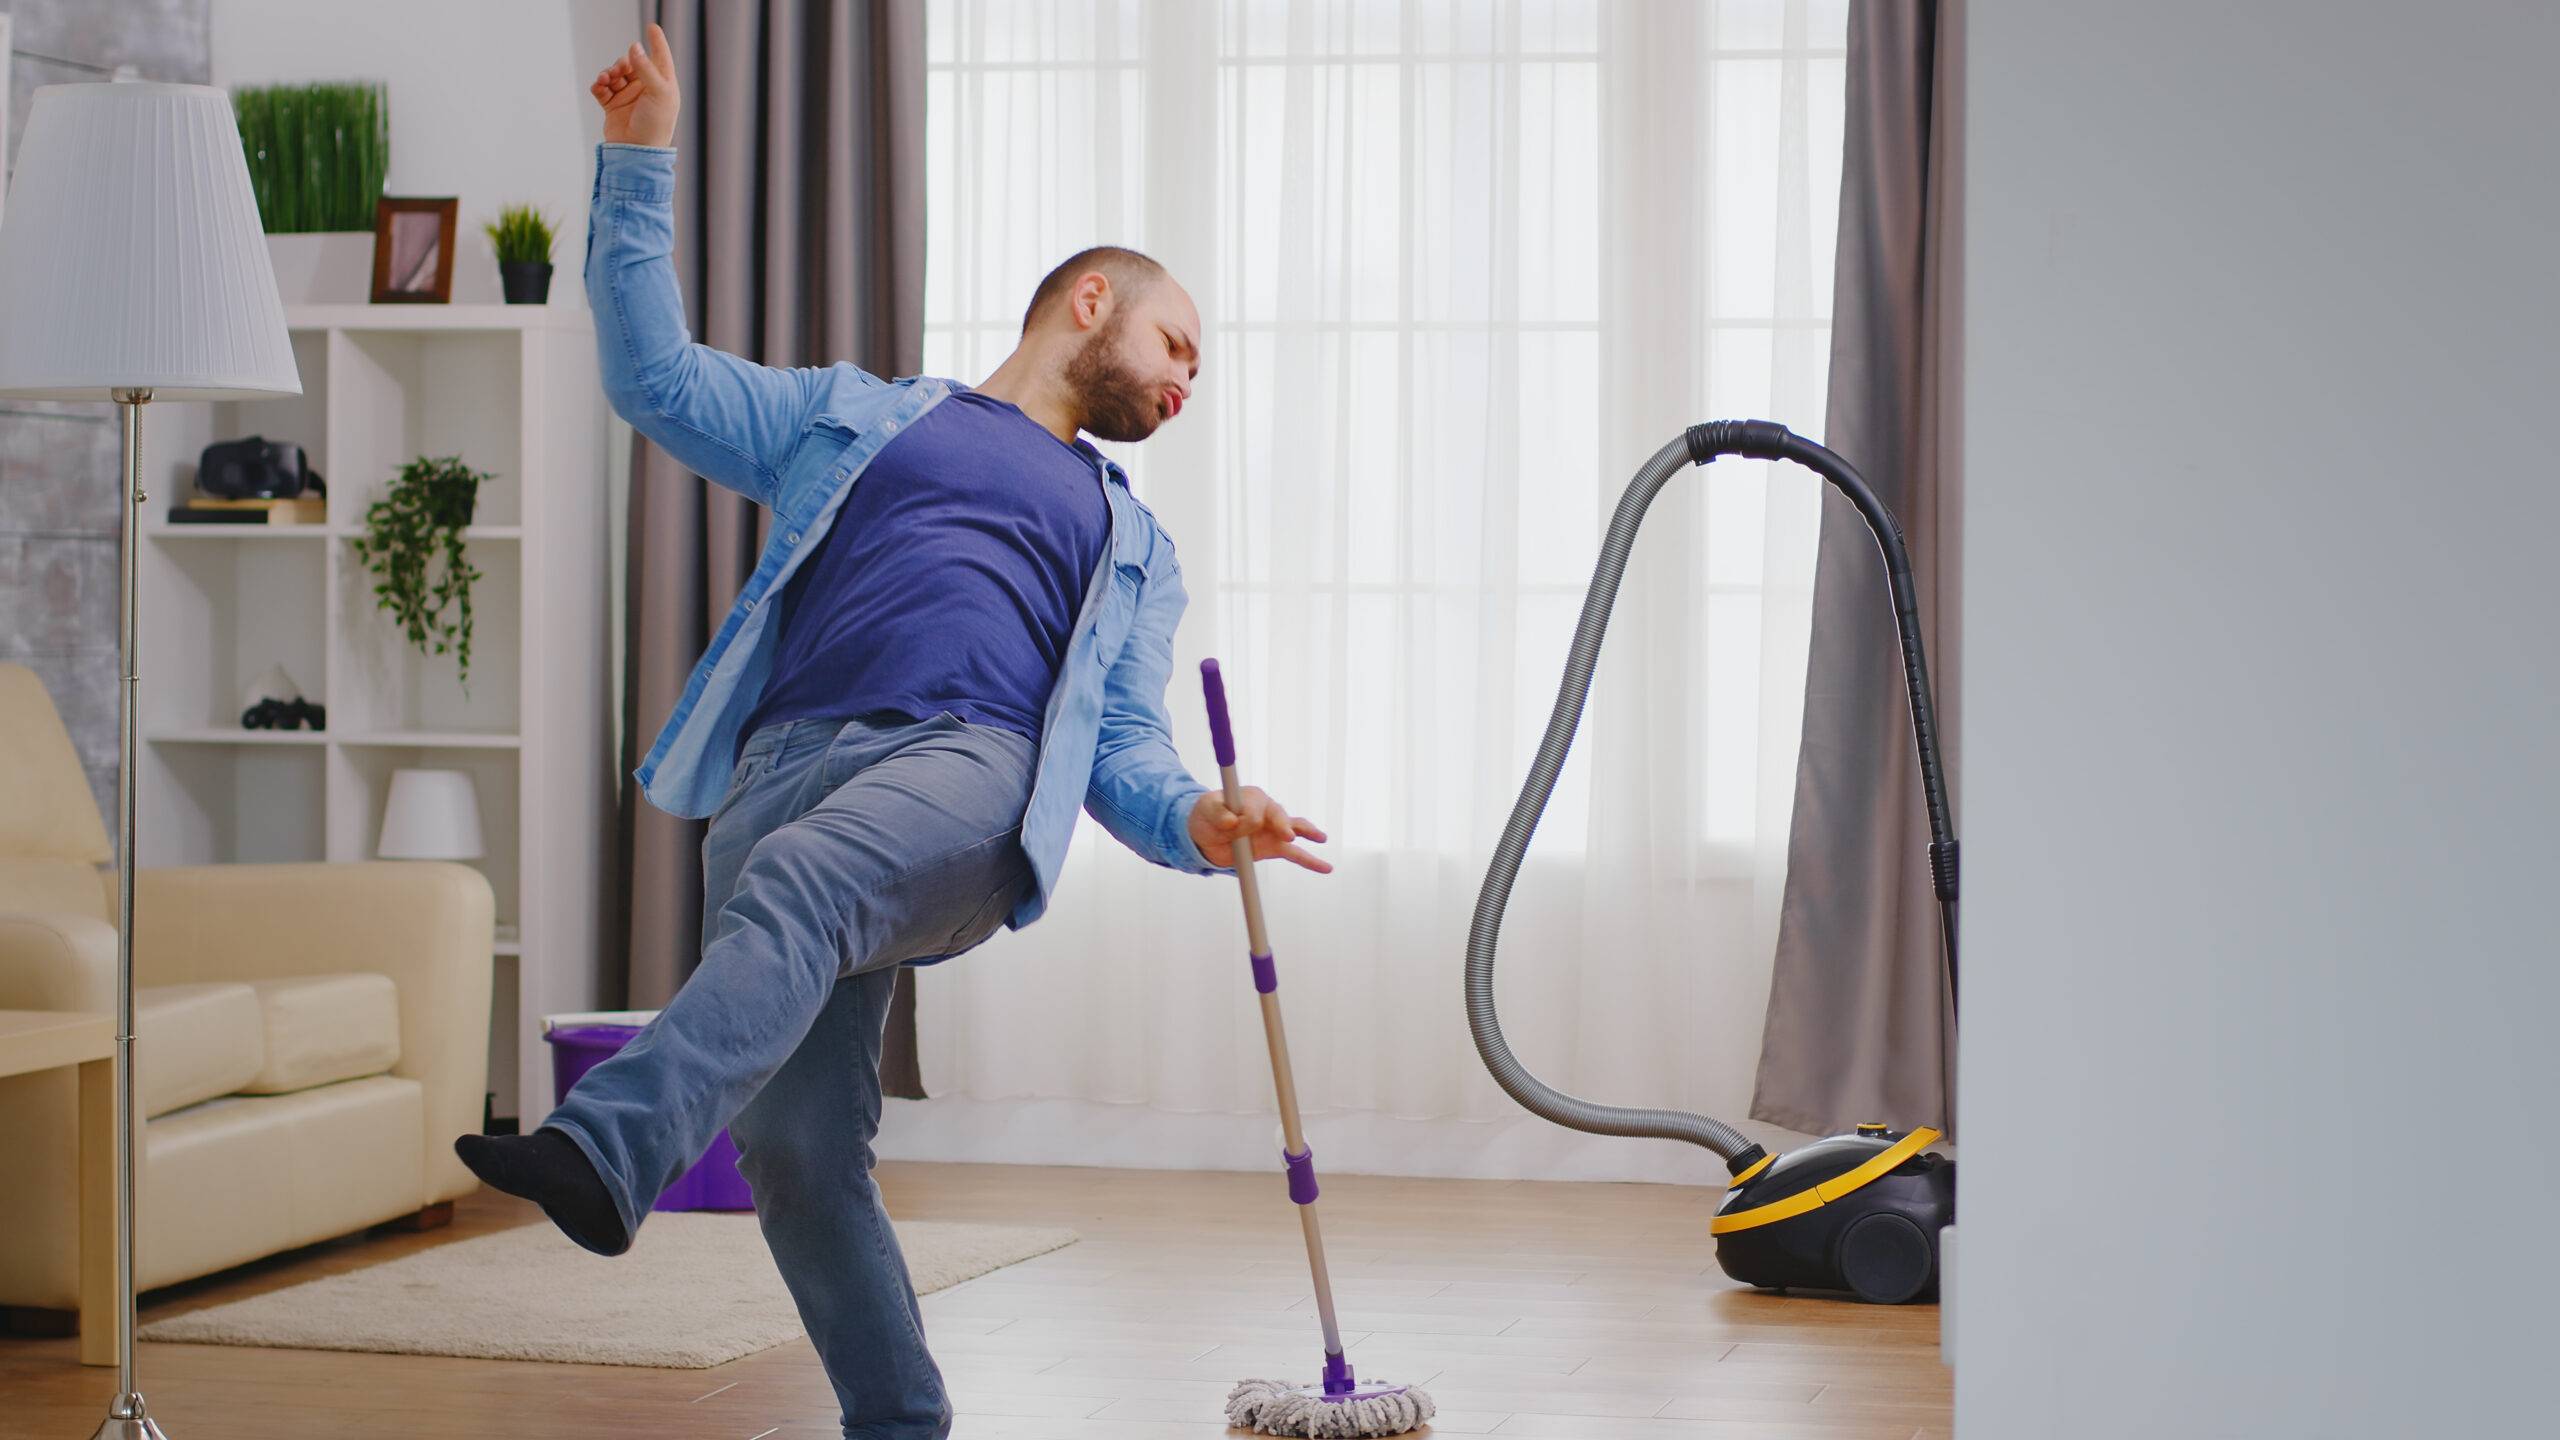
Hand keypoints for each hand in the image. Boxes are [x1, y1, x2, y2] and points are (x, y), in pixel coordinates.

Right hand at [591, 22, 681, 148]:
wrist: (636, 152)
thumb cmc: (655, 125)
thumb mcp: (658, 93)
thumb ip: (646, 68)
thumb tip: (634, 47)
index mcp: (662, 85)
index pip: (661, 58)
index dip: (657, 42)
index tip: (652, 27)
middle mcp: (645, 89)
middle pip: (631, 64)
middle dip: (622, 63)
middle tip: (619, 70)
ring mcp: (628, 97)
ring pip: (615, 74)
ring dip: (608, 73)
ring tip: (606, 79)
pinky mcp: (613, 106)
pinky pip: (602, 89)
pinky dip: (599, 85)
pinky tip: (599, 86)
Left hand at [1191, 788, 1331, 874]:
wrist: (1204, 835)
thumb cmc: (1206, 816)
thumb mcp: (1206, 809)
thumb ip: (1218, 813)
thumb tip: (1231, 822)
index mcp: (1251, 797)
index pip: (1258, 805)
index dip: (1250, 816)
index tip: (1234, 824)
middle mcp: (1266, 810)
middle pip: (1279, 815)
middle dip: (1281, 825)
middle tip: (1285, 835)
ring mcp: (1272, 829)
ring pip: (1294, 829)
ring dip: (1307, 833)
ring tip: (1320, 838)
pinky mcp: (1273, 847)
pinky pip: (1295, 853)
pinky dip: (1310, 861)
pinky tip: (1325, 867)